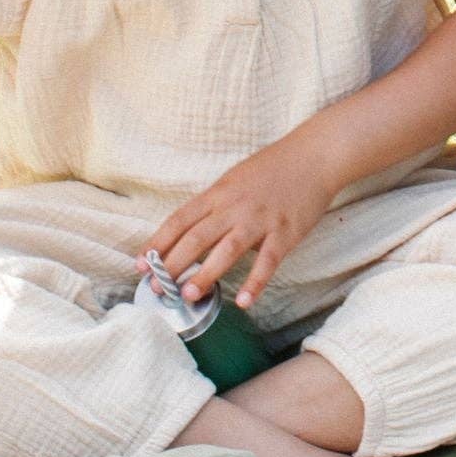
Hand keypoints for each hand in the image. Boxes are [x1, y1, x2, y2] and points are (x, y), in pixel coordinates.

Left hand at [144, 129, 335, 309]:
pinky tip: (244, 301)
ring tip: (188, 295)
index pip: (180, 219)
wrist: (315, 155)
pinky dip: (256, 282)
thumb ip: (215, 206)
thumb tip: (190, 235)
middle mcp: (235, 206)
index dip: (158, 243)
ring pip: (227, 250)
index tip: (140, 264)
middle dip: (173, 264)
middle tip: (156, 289)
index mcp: (220, 193)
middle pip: (197, 237)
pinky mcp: (285, 232)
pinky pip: (267, 261)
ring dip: (206, 274)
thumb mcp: (236, 179)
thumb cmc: (273, 168)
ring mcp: (260, 219)